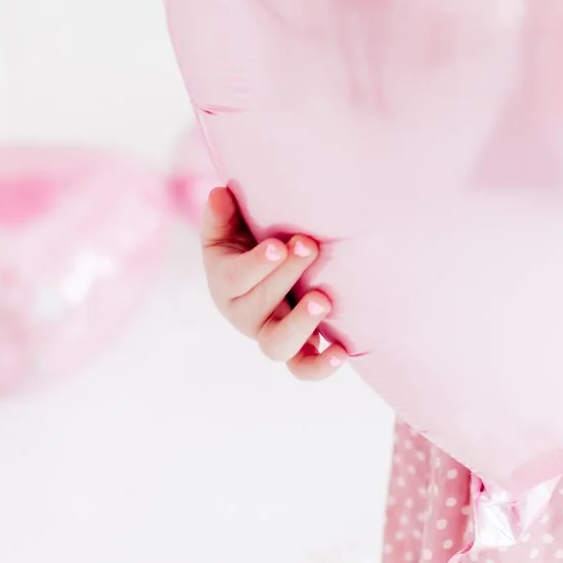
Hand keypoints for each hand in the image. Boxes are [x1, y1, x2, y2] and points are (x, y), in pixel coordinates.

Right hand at [198, 186, 344, 381]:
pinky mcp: (296, 349)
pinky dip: (320, 366)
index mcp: (226, 283)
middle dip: (286, 275)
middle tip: (310, 246)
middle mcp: (245, 314)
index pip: (236, 278)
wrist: (267, 274)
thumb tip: (220, 194)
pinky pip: (303, 367)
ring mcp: (271, 334)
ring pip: (278, 345)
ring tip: (325, 299)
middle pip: (258, 306)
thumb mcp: (230, 228)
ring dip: (301, 324)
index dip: (257, 264)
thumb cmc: (249, 245)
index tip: (278, 245)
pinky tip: (342, 351)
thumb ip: (222, 214)